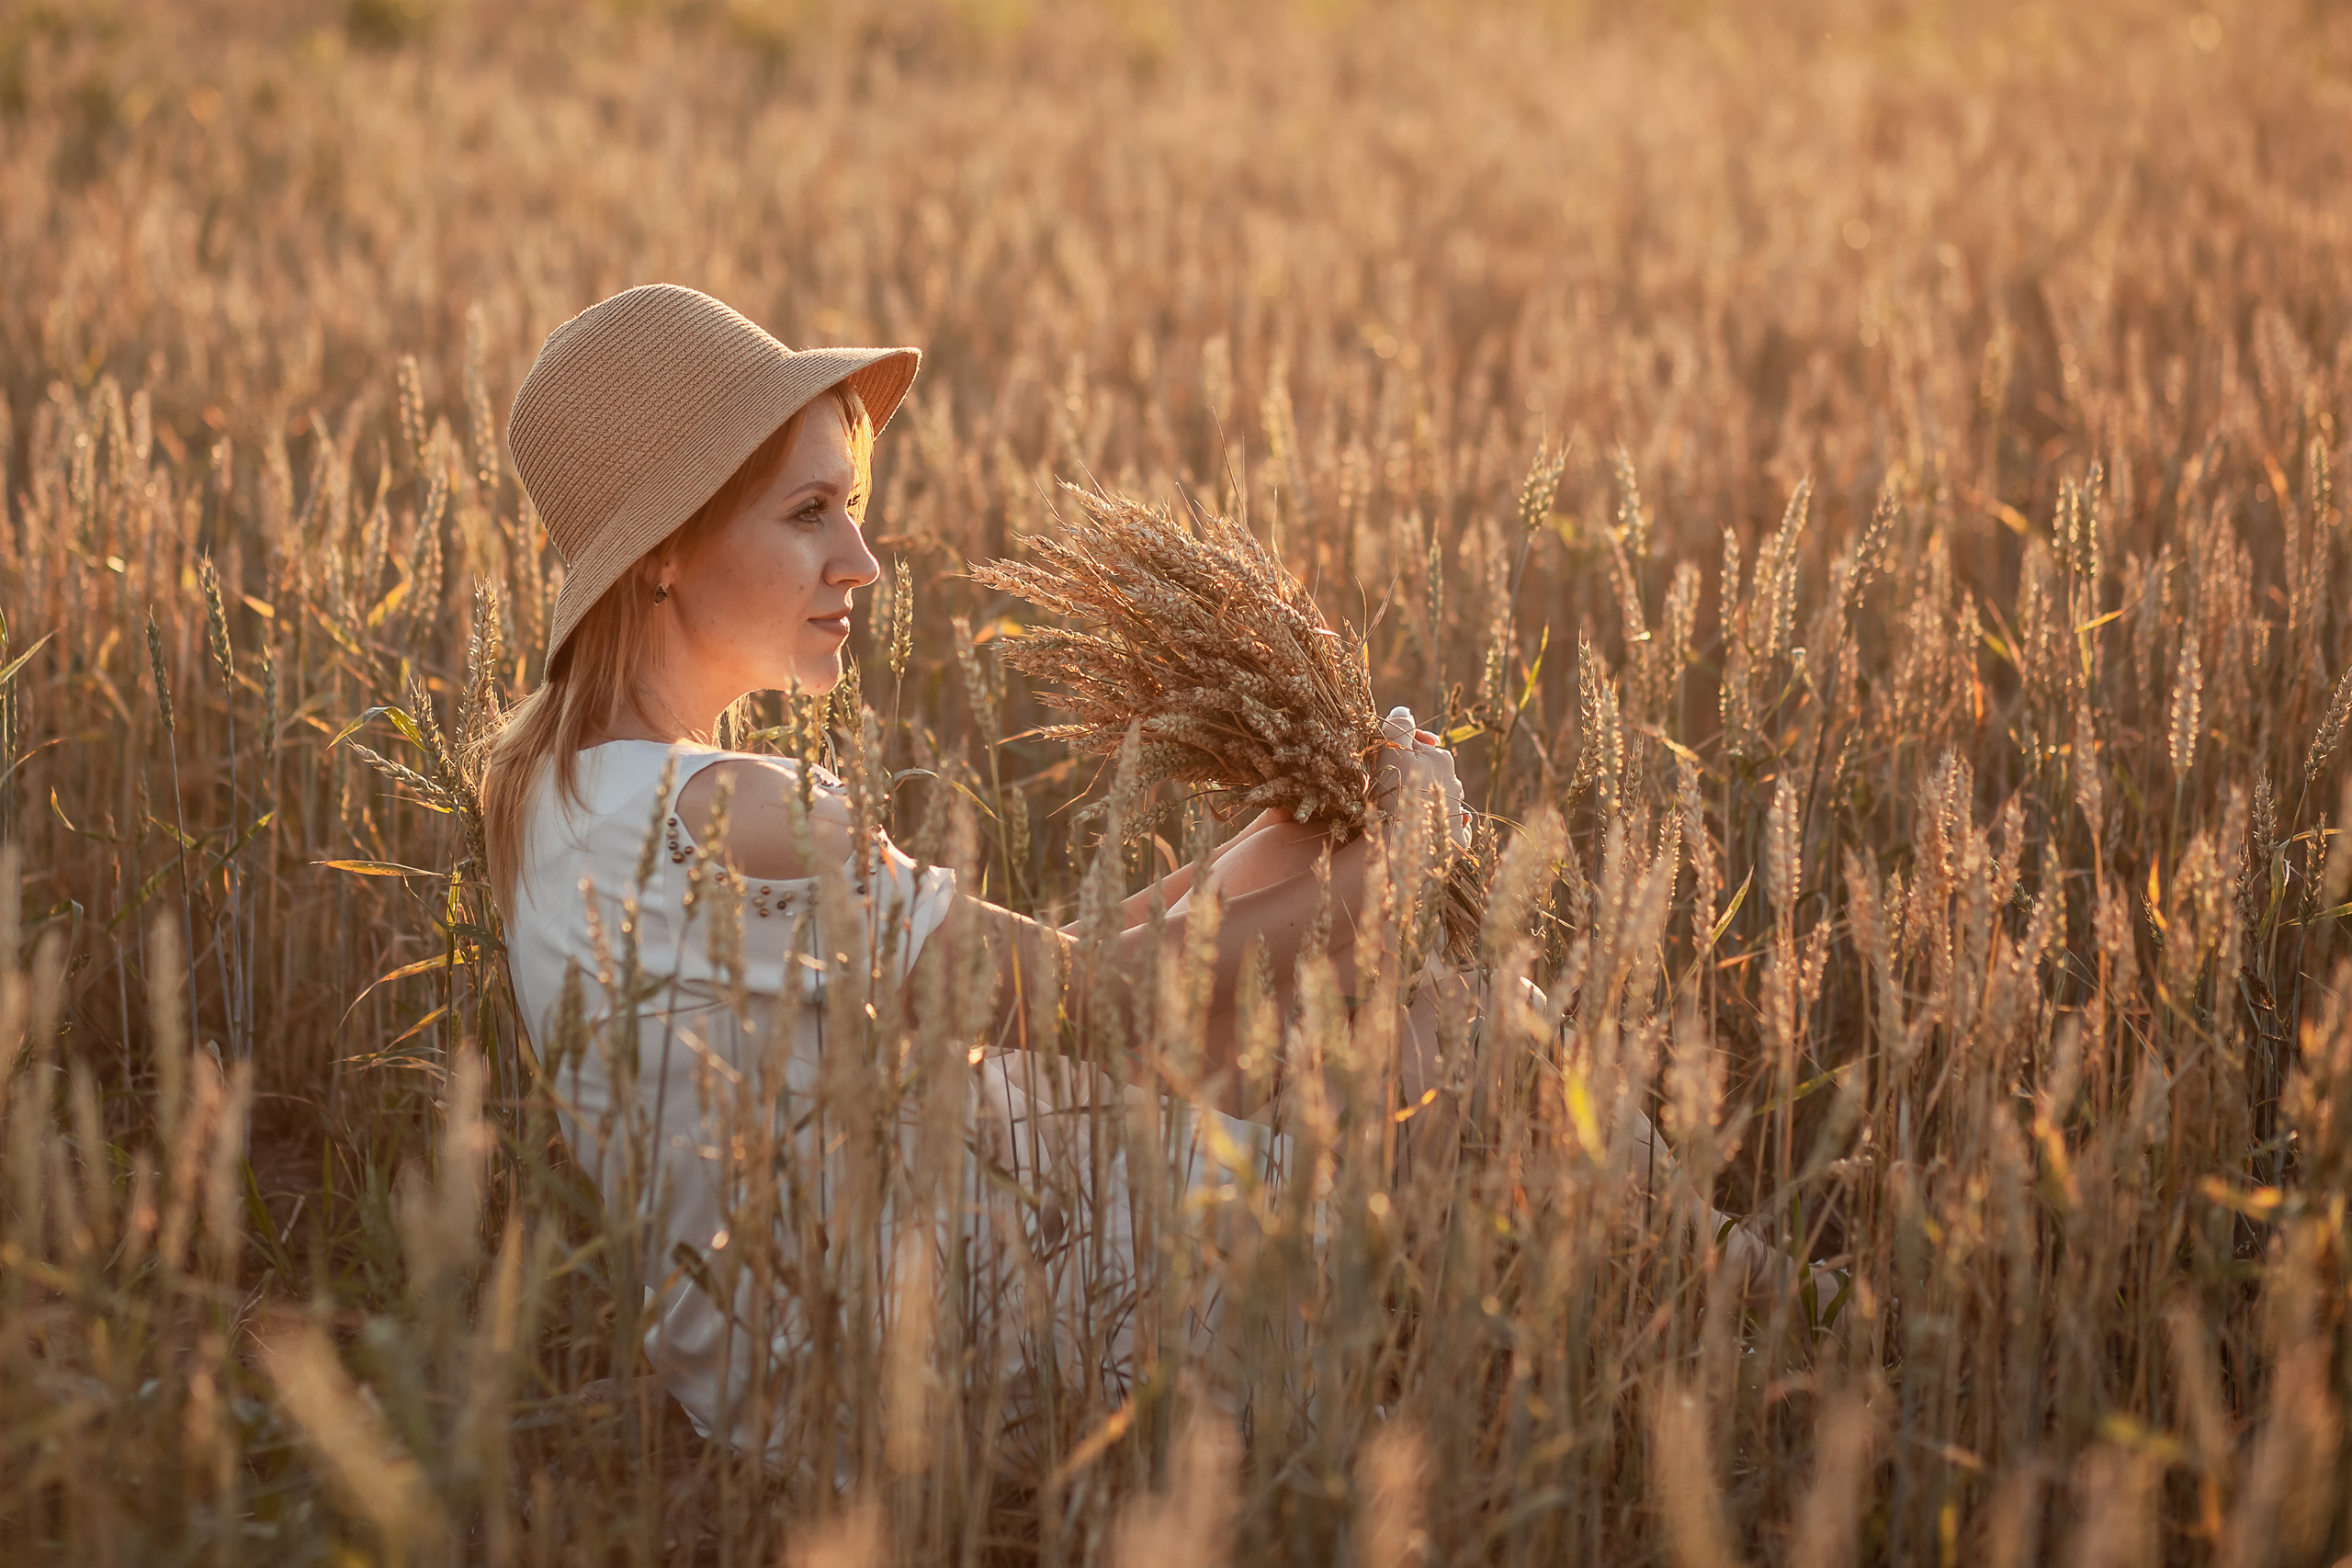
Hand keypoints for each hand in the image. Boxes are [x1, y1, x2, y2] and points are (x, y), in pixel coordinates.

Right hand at [1371, 706, 1469, 854]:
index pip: (1420, 747)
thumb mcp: (1393, 751)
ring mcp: (1459, 812)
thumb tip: (1403, 710)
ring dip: (1427, 802)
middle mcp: (1455, 783)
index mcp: (1440, 759)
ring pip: (1442, 800)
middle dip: (1416, 777)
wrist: (1405, 841)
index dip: (1401, 750)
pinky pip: (1451, 826)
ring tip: (1407, 813)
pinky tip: (1424, 830)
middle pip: (1433, 774)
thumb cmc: (1395, 793)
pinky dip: (1438, 826)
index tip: (1386, 760)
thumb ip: (1398, 726)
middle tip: (1393, 790)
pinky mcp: (1459, 838)